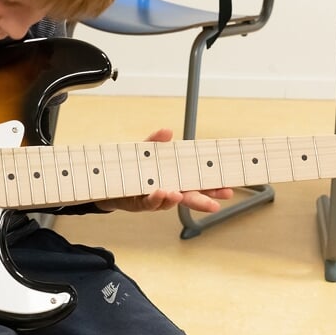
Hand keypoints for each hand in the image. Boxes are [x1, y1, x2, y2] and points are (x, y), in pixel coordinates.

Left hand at [96, 128, 234, 212]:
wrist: (108, 180)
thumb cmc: (132, 167)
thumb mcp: (145, 150)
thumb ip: (156, 142)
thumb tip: (167, 131)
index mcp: (175, 178)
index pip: (198, 183)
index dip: (212, 187)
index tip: (227, 188)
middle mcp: (168, 190)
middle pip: (190, 197)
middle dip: (203, 201)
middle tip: (215, 203)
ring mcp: (155, 198)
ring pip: (170, 202)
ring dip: (176, 199)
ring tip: (178, 194)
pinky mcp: (140, 202)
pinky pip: (150, 203)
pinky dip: (156, 198)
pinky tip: (161, 193)